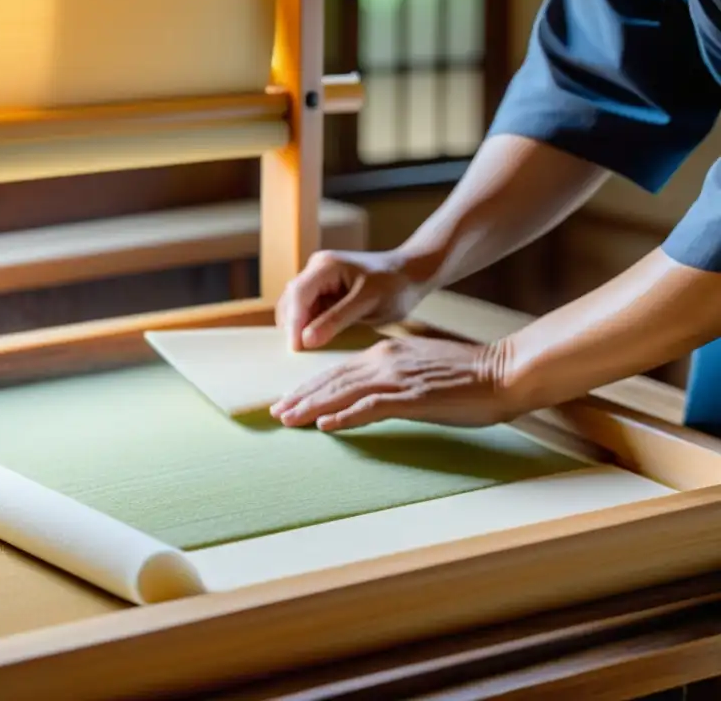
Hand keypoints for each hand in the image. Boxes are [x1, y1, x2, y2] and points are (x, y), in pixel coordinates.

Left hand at [269, 335, 518, 429]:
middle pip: (333, 380)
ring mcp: (398, 378)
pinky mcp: (412, 397)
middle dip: (302, 396)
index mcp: (387, 353)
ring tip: (289, 419)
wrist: (503, 371)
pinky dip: (345, 417)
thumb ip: (394, 374)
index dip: (311, 386)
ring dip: (313, 407)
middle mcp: (386, 361)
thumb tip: (371, 390)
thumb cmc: (468, 374)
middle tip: (276, 412)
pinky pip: (370, 408)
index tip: (289, 399)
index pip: (338, 371)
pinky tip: (325, 426)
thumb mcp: (421, 367)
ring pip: (344, 393)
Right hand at [275, 250, 430, 350]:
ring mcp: (317, 279)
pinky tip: (316, 340)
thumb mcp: (368, 303)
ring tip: (307, 350)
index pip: (298, 294)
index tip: (295, 348)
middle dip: (292, 326)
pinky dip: (308, 326)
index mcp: (325, 265)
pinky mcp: (323, 290)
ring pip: (295, 306)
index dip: (294, 322)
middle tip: (299, 354)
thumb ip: (336, 319)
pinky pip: (307, 310)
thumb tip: (306, 340)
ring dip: (298, 327)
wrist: (411, 274)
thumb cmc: (395, 285)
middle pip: (291, 299)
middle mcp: (316, 268)